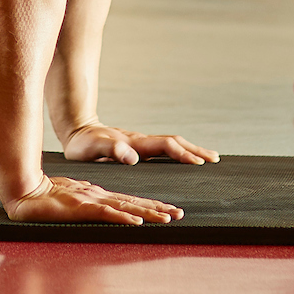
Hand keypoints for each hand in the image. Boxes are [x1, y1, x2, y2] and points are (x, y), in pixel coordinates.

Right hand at [4, 176, 184, 224]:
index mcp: (98, 196)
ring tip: (168, 218)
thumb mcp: (73, 204)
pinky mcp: (80, 207)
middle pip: (134, 202)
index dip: (151, 206)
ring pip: (126, 206)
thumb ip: (89, 208)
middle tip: (180, 213)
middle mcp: (99, 196)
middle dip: (158, 208)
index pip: (130, 201)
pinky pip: (105, 213)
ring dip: (148, 213)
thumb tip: (107, 213)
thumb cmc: (46, 199)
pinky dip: (122, 216)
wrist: (25, 193)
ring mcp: (90, 200)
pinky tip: (136, 221)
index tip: (170, 211)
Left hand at [62, 122, 218, 166]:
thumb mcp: (92, 148)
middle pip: (174, 143)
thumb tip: (132, 157)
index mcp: (134, 143)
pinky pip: (164, 150)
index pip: (164, 147)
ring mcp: (141, 144)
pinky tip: (183, 160)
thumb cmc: (82, 143)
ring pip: (171, 145)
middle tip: (215, 160)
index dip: (182, 154)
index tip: (199, 163)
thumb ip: (111, 151)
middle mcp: (141, 142)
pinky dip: (179, 153)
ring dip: (191, 150)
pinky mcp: (138, 148)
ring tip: (209, 158)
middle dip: (195, 150)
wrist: (77, 130)